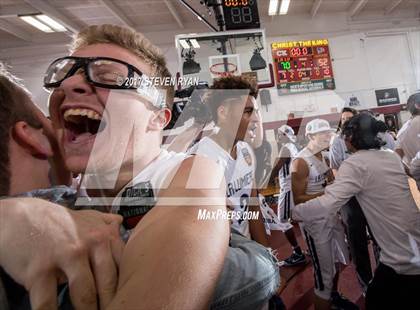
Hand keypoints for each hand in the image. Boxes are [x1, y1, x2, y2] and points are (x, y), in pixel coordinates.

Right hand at [0, 198, 123, 309]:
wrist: (17, 215)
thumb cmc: (56, 221)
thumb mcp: (84, 217)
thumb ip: (104, 223)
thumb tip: (121, 223)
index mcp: (103, 236)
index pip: (123, 266)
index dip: (126, 286)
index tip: (127, 298)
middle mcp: (89, 244)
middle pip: (108, 283)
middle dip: (110, 303)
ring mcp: (65, 256)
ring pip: (85, 295)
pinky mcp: (39, 271)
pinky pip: (48, 303)